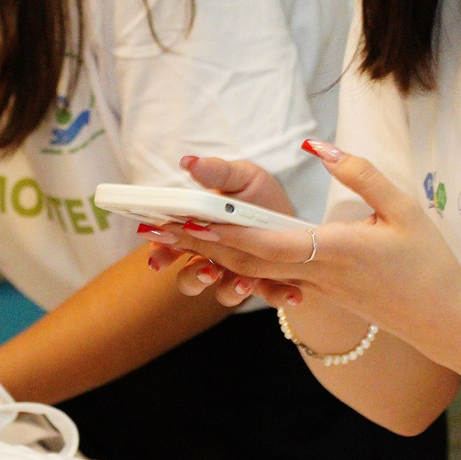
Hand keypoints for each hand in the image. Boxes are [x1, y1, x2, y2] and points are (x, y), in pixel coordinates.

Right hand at [141, 152, 300, 309]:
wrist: (298, 219)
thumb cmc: (262, 198)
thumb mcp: (244, 178)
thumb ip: (218, 173)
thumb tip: (189, 162)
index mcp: (200, 233)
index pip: (170, 245)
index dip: (162, 249)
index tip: (162, 248)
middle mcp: (214, 259)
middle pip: (189, 278)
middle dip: (194, 277)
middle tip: (207, 268)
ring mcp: (238, 276)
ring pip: (224, 294)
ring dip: (231, 290)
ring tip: (246, 281)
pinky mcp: (268, 286)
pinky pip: (269, 297)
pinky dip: (279, 297)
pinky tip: (293, 295)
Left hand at [152, 140, 460, 358]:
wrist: (444, 321)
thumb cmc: (429, 263)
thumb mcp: (403, 207)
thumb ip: (360, 173)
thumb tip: (317, 145)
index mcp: (332, 252)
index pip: (263, 244)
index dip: (222, 232)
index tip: (186, 217)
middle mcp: (314, 275)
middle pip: (243, 261)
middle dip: (197, 245)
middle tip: (155, 228)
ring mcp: (314, 289)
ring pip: (251, 272)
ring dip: (210, 256)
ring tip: (172, 239)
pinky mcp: (319, 293)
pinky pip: (270, 279)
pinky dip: (238, 266)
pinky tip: (216, 255)